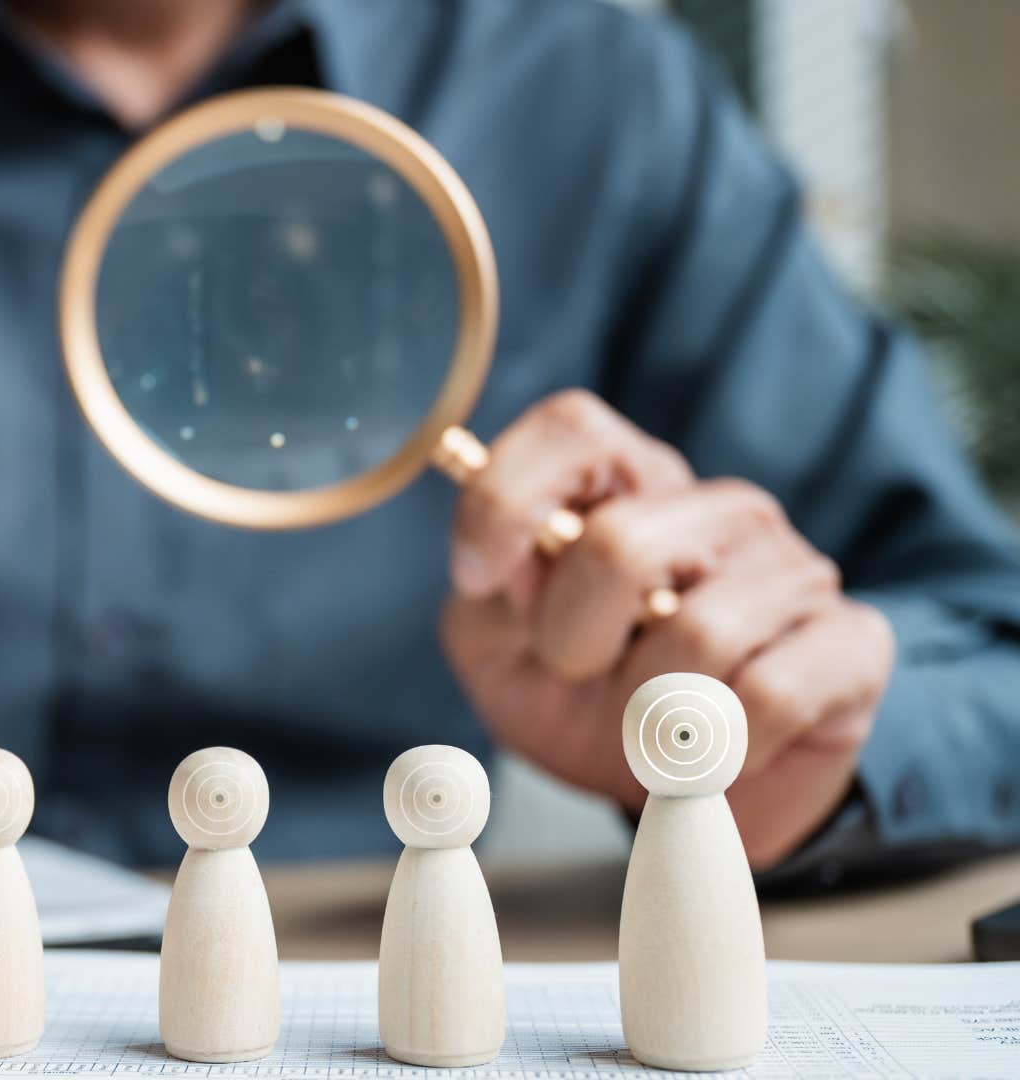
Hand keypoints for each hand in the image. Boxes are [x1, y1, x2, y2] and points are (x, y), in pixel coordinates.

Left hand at [439, 390, 894, 867]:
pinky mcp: (853, 641)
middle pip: (621, 542)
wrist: (676, 796)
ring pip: (699, 632)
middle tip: (577, 675)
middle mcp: (717, 511)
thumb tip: (516, 555)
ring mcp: (794, 569)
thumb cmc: (582, 702)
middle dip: (570, 638)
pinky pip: (769, 696)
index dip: (509, 500)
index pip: (575, 430)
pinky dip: (716, 749)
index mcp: (627, 487)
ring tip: (646, 723)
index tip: (477, 577)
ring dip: (646, 709)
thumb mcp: (500, 650)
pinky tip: (709, 753)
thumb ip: (492, 593)